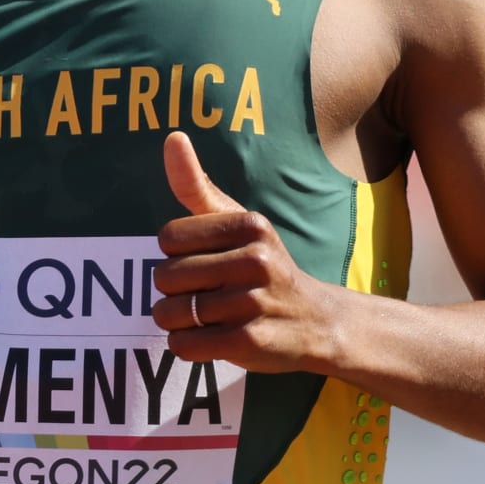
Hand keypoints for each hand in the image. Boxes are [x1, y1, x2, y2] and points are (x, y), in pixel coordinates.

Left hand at [150, 131, 337, 373]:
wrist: (319, 322)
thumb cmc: (264, 267)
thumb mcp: (239, 224)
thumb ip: (197, 186)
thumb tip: (172, 137)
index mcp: (249, 225)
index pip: (168, 238)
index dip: (176, 255)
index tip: (203, 261)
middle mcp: (255, 260)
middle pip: (165, 276)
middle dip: (173, 291)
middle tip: (204, 294)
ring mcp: (254, 302)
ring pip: (170, 313)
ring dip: (177, 321)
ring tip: (205, 318)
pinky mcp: (249, 341)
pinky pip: (184, 345)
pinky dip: (185, 346)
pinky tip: (207, 339)